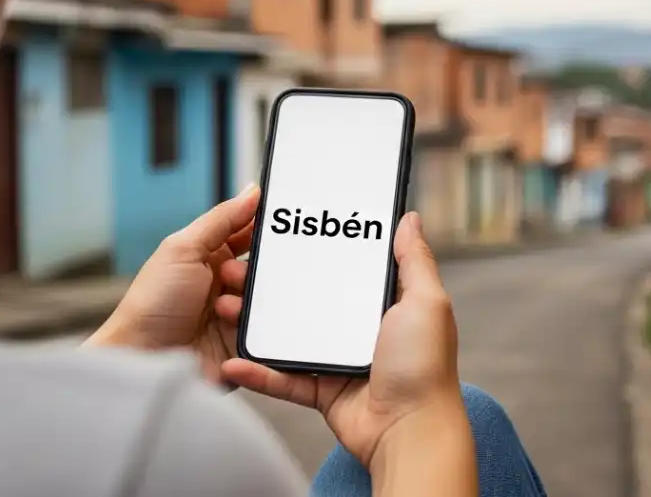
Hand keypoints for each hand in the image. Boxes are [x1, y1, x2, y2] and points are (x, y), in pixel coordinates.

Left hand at [86, 185, 258, 384]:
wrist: (142, 359)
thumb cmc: (152, 304)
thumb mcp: (183, 249)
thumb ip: (221, 219)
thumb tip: (251, 192)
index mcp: (208, 256)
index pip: (247, 233)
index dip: (264, 227)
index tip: (284, 220)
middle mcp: (224, 283)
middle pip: (263, 266)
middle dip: (258, 267)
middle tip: (235, 273)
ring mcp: (235, 313)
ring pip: (268, 297)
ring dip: (249, 297)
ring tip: (223, 305)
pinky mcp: (244, 342)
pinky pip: (268, 328)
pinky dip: (254, 323)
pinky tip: (229, 323)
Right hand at [220, 212, 465, 466]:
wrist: (411, 431)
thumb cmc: (424, 367)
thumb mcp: (426, 301)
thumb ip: (414, 261)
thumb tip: (409, 219)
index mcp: (384, 305)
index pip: (345, 271)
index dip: (318, 252)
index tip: (284, 235)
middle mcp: (360, 330)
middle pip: (308, 301)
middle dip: (272, 286)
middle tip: (240, 270)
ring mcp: (339, 361)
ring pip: (288, 337)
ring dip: (255, 325)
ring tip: (224, 306)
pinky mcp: (322, 392)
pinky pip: (284, 379)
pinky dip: (258, 374)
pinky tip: (232, 361)